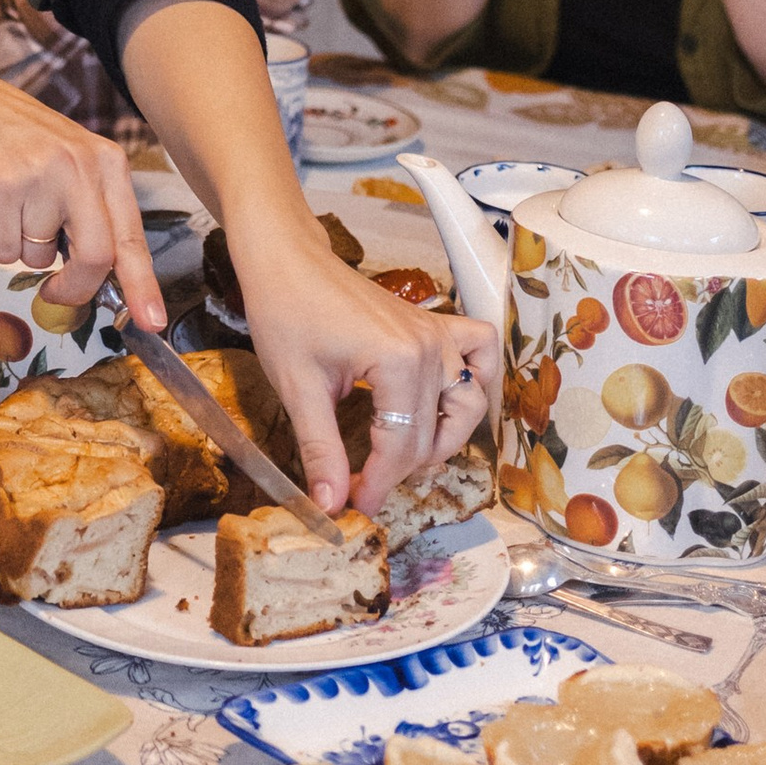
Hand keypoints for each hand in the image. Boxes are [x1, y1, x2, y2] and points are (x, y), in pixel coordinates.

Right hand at [0, 65, 161, 332]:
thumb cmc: (17, 140)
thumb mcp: (70, 162)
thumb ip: (91, 212)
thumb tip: (102, 278)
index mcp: (106, 162)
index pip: (130, 235)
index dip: (142, 284)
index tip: (151, 321)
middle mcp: (80, 166)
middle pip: (95, 257)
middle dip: (74, 289)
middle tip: (55, 292)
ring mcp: (40, 176)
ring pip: (39, 258)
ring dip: (22, 248)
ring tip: (11, 205)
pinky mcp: (0, 187)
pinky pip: (2, 249)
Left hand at [235, 207, 495, 513]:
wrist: (286, 260)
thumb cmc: (286, 311)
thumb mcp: (298, 388)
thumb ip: (321, 450)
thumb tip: (330, 504)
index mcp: (398, 362)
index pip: (401, 446)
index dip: (378, 485)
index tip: (355, 505)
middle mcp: (429, 348)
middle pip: (432, 434)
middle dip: (400, 470)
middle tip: (363, 484)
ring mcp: (437, 333)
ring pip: (469, 403)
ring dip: (445, 436)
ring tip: (403, 453)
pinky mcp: (434, 325)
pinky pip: (479, 351)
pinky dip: (475, 378)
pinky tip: (447, 398)